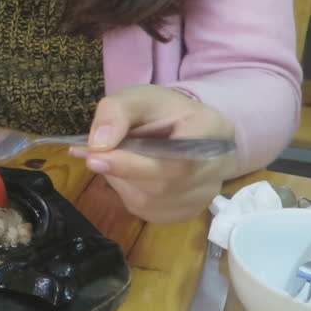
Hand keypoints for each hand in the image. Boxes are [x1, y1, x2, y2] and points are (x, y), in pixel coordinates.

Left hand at [71, 85, 238, 222]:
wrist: (184, 129)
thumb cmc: (161, 111)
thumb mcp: (136, 97)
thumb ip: (115, 112)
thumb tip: (99, 145)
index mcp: (211, 129)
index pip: (177, 159)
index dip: (134, 164)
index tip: (95, 157)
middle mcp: (217, 167)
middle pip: (162, 184)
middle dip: (120, 171)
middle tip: (93, 156)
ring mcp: (205, 195)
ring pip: (151, 201)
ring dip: (121, 183)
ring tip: (116, 160)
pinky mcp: (189, 212)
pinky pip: (150, 212)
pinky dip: (130, 194)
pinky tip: (130, 176)